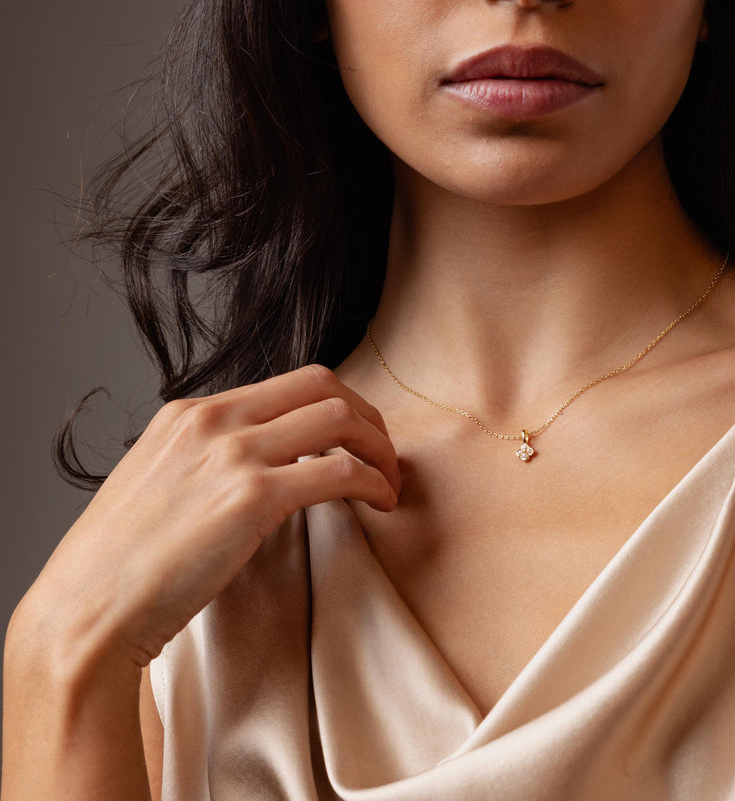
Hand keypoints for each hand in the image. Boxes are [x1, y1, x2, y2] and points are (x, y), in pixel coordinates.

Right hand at [20, 364, 399, 671]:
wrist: (84, 613)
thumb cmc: (120, 566)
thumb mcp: (159, 485)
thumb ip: (206, 463)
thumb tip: (262, 468)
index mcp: (189, 413)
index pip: (288, 382)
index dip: (335, 406)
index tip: (355, 439)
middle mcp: (213, 420)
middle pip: (322, 384)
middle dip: (367, 416)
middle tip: (383, 454)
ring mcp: (233, 453)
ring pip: (341, 418)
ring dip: (379, 448)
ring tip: (389, 483)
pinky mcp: (252, 497)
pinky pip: (341, 470)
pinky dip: (374, 482)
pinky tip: (381, 503)